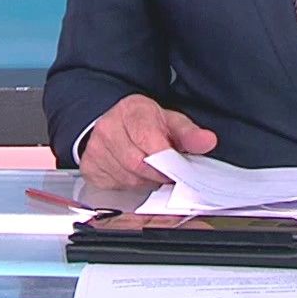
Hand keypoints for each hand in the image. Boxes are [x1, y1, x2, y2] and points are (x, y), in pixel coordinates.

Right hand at [78, 94, 218, 190]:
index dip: (167, 159)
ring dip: (145, 181)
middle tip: (169, 173)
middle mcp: (108, 129)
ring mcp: (95, 149)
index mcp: (131, 111)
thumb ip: (189, 133)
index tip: (177, 167)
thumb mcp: (169, 121)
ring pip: (128, 178)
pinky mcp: (89, 167)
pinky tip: (134, 174)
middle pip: (138, 164)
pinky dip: (129, 185)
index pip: (149, 140)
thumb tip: (207, 141)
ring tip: (151, 171)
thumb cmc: (142, 123)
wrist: (111, 122)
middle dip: (158, 174)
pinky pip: (115, 186)